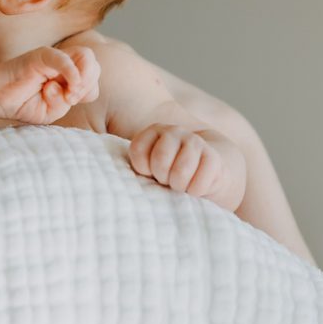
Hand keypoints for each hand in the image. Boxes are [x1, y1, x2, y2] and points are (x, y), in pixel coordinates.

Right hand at [0, 46, 99, 124]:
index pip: (93, 78)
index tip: (70, 102)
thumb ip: (65, 102)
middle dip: (88, 86)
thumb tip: (72, 89)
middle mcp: (64, 63)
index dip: (88, 91)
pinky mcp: (41, 55)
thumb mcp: (50, 112)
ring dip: (82, 78)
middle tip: (70, 99)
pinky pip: (63, 58)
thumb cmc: (21, 104)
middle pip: (95, 66)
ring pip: (86, 56)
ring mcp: (54, 57)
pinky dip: (70, 72)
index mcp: (68, 75)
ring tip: (68, 94)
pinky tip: (58, 87)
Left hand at [128, 124, 244, 208]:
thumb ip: (133, 168)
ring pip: (180, 172)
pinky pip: (200, 182)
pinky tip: (196, 187)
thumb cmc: (169, 176)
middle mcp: (174, 132)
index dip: (143, 169)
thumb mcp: (148, 169)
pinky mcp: (214, 157)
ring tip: (180, 185)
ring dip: (179, 186)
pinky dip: (196, 191)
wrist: (207, 176)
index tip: (149, 173)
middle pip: (160, 160)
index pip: (139, 151)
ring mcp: (195, 142)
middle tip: (166, 180)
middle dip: (162, 177)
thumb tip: (108, 171)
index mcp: (153, 132)